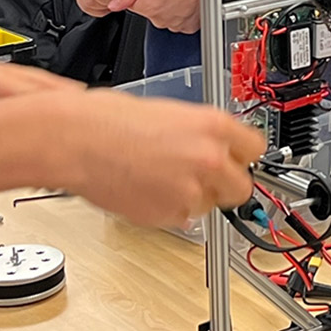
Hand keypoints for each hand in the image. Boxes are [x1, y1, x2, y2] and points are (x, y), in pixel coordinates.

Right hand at [66, 91, 265, 227]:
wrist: (75, 141)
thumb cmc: (108, 119)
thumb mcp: (170, 113)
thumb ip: (201, 134)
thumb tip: (215, 147)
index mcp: (213, 126)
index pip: (255, 148)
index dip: (241, 156)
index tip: (235, 160)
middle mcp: (209, 159)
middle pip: (242, 187)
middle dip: (225, 184)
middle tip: (202, 177)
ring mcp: (190, 191)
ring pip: (210, 206)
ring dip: (192, 197)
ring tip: (159, 178)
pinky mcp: (169, 216)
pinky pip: (182, 218)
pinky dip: (167, 209)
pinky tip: (145, 188)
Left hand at [109, 0, 200, 33]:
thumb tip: (114, 4)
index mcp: (147, 6)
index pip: (131, 4)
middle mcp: (160, 19)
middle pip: (147, 11)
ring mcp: (175, 24)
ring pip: (162, 16)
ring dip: (166, 5)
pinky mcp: (187, 26)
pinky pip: (177, 21)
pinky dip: (179, 12)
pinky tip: (184, 0)